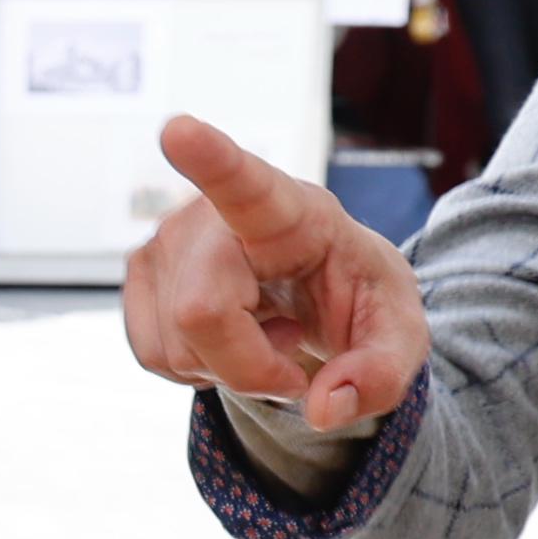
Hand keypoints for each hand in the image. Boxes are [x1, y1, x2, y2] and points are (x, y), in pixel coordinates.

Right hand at [122, 115, 426, 433]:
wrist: (318, 290)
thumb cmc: (355, 295)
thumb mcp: (397, 334)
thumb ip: (381, 374)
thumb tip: (322, 408)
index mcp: (287, 208)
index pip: (242, 180)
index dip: (208, 157)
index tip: (178, 130)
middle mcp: (211, 215)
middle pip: (200, 313)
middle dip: (250, 367)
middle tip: (295, 358)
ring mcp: (165, 242)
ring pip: (177, 347)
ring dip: (228, 369)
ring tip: (265, 331)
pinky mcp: (140, 275)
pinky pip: (155, 355)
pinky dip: (197, 369)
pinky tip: (229, 337)